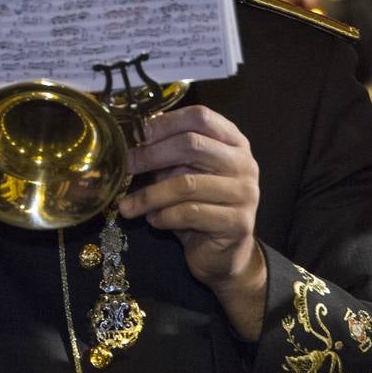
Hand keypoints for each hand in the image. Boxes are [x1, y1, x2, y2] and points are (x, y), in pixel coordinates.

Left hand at [117, 105, 266, 338]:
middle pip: (192, 145)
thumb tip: (131, 144)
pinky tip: (154, 220)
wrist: (224, 255)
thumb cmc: (200, 207)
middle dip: (152, 155)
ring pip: (186, 183)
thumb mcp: (184, 175)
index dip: (166, 122)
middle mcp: (244, 163)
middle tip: (126, 165)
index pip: (200, 117)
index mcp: (233, 142)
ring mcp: (245, 193)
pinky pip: (190, 213)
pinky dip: (164, 217)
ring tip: (128, 206)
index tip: (138, 133)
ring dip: (150, 195)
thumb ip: (169, 157)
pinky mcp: (238, 222)